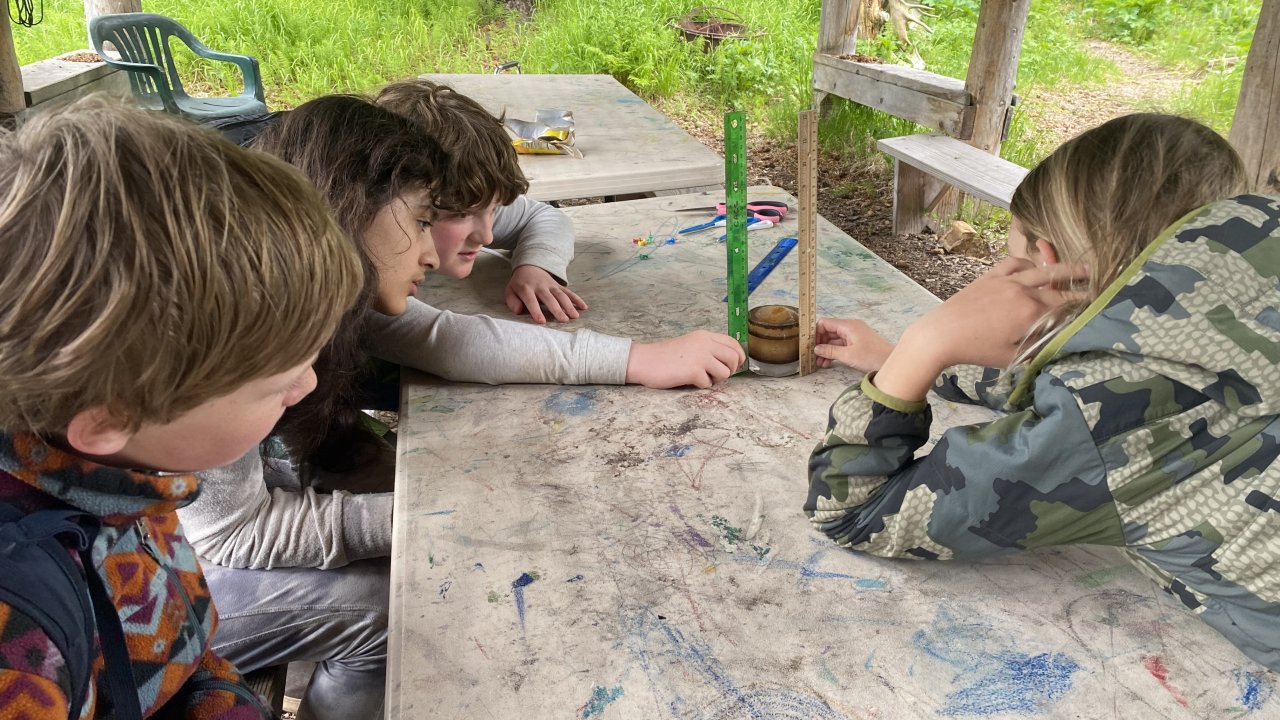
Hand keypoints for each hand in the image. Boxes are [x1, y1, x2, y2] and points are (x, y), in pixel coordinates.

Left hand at [504, 264, 587, 323]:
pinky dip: (577, 299)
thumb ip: (512, 301)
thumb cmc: (519, 285)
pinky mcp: (558, 286)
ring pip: (561, 295)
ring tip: (575, 316)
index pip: (531, 301)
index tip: (541, 322)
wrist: (530, 267)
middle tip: (564, 321)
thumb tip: (518, 311)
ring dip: (569, 305)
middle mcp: (540, 286)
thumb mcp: (510, 291)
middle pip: (550, 299)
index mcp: (526, 288)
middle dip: (557, 309)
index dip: (536, 311)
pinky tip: (584, 307)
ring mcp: (551, 285)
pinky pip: (568, 292)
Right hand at [625, 330, 745, 388]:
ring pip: (725, 372)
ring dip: (716, 379)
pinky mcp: (693, 371)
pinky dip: (701, 385)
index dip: (738, 356)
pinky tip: (689, 380)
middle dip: (730, 370)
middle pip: (734, 358)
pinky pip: (709, 383)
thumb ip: (708, 348)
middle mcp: (705, 343)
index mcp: (705, 336)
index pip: (733, 343)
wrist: (643, 361)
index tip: (732, 365)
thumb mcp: (690, 344)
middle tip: (716, 375)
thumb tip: (729, 361)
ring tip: (701, 377)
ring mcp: (700, 356)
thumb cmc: (665, 356)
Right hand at [813, 318, 893, 371]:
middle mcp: (851, 327)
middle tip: (813, 356)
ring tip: (820, 363)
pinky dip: (834, 352)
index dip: (815, 333)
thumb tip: (816, 349)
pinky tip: (828, 362)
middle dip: (820, 344)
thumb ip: (830, 351)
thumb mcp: (848, 355)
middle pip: (828, 331)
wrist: (891, 362)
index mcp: (848, 326)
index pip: (825, 323)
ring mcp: (854, 335)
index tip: (809, 344)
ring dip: (826, 350)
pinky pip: (841, 345)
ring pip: (834, 340)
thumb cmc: (873, 356)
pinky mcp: (857, 343)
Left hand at [874, 257, 1088, 401]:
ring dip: (1065, 269)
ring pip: (1042, 270)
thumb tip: (1059, 341)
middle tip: (1100, 288)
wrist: (941, 334)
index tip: (1099, 309)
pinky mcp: (990, 275)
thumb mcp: (1012, 358)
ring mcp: (1006, 280)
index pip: (1065, 310)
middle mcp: (1022, 291)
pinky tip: (1036, 266)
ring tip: (1084, 269)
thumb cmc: (976, 350)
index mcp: (1030, 313)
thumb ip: (1038, 348)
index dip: (1083, 310)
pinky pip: (1015, 263)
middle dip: (1080, 290)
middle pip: (1058, 290)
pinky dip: (1029, 263)